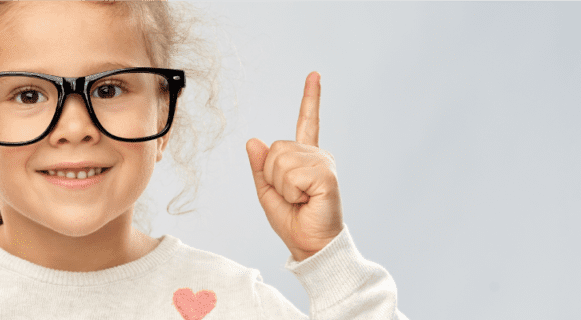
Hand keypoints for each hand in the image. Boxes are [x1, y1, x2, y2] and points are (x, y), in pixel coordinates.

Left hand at [246, 71, 343, 261]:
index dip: (311, 98)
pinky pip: (291, 174)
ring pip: (280, 161)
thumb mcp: (267, 192)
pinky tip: (306, 200)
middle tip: (291, 196)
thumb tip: (253, 140)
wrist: (309, 244)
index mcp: (305, 157)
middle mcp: (318, 155)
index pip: (307, 121)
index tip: (314, 74)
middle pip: (275, 148)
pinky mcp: (327, 175)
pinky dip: (290, 192)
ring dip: (281, 186)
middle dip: (272, 176)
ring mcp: (324, 163)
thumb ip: (260, 167)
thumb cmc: (293, 221)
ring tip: (299, 199)